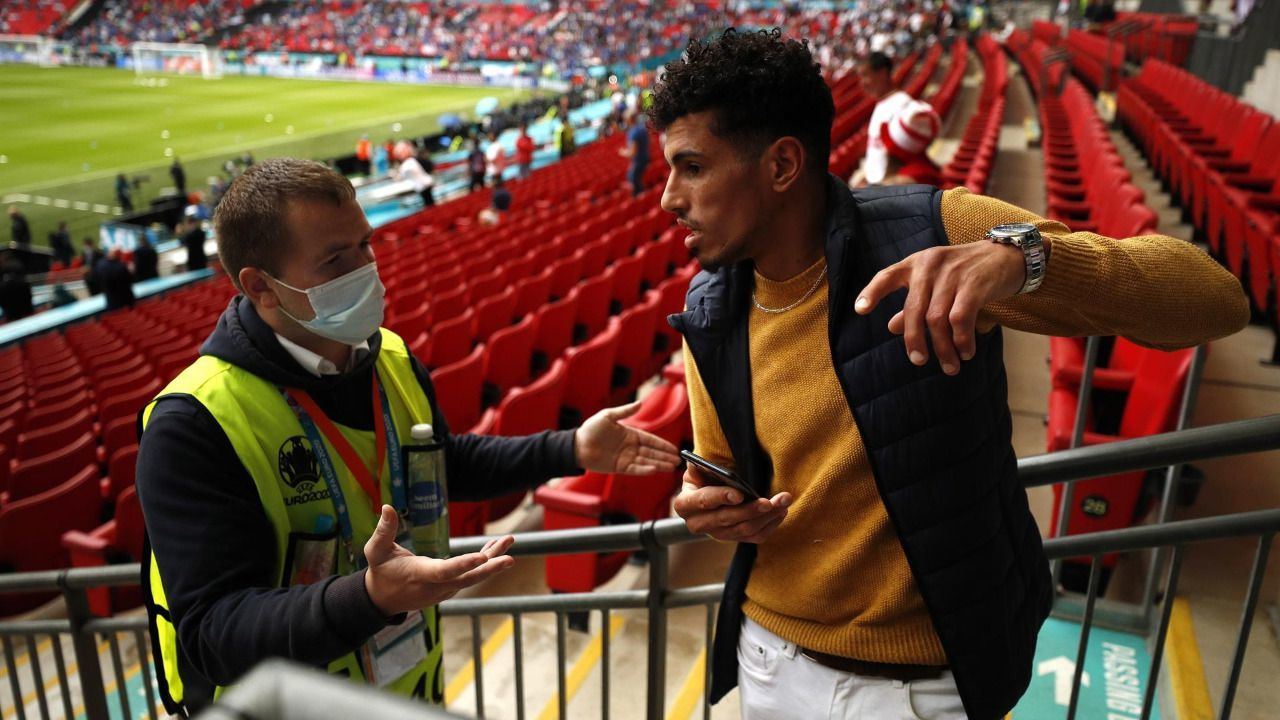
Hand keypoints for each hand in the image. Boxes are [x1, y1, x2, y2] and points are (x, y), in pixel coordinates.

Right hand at [363, 505, 513, 615]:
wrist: (382, 600)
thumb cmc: (380, 572)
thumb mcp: (375, 551)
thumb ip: (383, 531)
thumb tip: (387, 507)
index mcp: (420, 575)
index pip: (445, 571)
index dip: (464, 564)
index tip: (482, 557)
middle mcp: (436, 586)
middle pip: (467, 578)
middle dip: (490, 568)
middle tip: (510, 558)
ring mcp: (444, 590)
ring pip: (472, 576)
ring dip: (492, 560)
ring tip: (509, 540)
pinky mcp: (449, 588)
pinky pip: (470, 575)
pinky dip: (484, 562)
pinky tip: (497, 547)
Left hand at [574, 402, 680, 474]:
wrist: (576, 446)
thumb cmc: (590, 429)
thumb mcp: (607, 416)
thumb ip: (625, 411)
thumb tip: (640, 403)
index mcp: (630, 434)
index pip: (650, 440)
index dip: (663, 445)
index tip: (674, 449)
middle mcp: (630, 447)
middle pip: (651, 452)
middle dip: (665, 456)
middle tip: (678, 460)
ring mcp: (625, 457)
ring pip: (646, 461)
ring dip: (659, 464)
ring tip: (672, 467)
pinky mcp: (618, 467)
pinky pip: (634, 469)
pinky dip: (644, 470)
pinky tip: (655, 470)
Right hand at [672, 466, 791, 543]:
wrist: (706, 494)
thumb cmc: (702, 478)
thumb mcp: (696, 470)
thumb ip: (700, 467)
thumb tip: (704, 465)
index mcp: (685, 504)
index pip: (703, 502)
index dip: (721, 497)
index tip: (740, 494)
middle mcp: (697, 524)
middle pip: (727, 520)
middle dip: (750, 510)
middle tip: (769, 502)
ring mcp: (716, 534)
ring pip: (744, 530)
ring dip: (766, 517)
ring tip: (782, 502)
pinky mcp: (733, 539)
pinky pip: (754, 537)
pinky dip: (770, 525)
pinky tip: (781, 512)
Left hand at [854, 242, 1024, 374]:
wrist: (1007, 256)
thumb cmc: (966, 273)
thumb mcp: (937, 283)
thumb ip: (915, 303)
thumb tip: (892, 327)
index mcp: (916, 264)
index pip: (887, 275)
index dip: (872, 292)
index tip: (859, 311)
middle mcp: (930, 266)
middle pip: (914, 310)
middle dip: (915, 340)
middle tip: (918, 361)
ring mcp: (952, 273)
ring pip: (937, 319)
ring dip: (943, 348)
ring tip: (950, 366)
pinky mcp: (974, 283)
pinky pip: (960, 319)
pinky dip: (962, 340)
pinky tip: (966, 352)